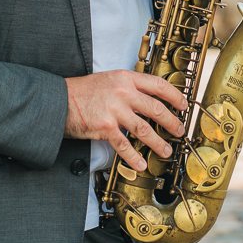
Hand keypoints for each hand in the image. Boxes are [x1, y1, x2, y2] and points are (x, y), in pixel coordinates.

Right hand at [64, 71, 187, 171]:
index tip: (183, 105)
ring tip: (166, 150)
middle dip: (172, 122)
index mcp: (125, 78)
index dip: (174, 96)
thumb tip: (147, 99)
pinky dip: (133, 157)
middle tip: (179, 130)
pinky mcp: (106, 127)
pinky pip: (124, 145)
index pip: (158, 85)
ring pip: (145, 128)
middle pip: (156, 108)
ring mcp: (115, 110)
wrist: (58, 101)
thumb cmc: (82, 91)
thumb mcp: (108, 80)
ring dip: (158, 142)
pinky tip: (140, 164)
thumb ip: (127, 87)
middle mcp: (123, 92)